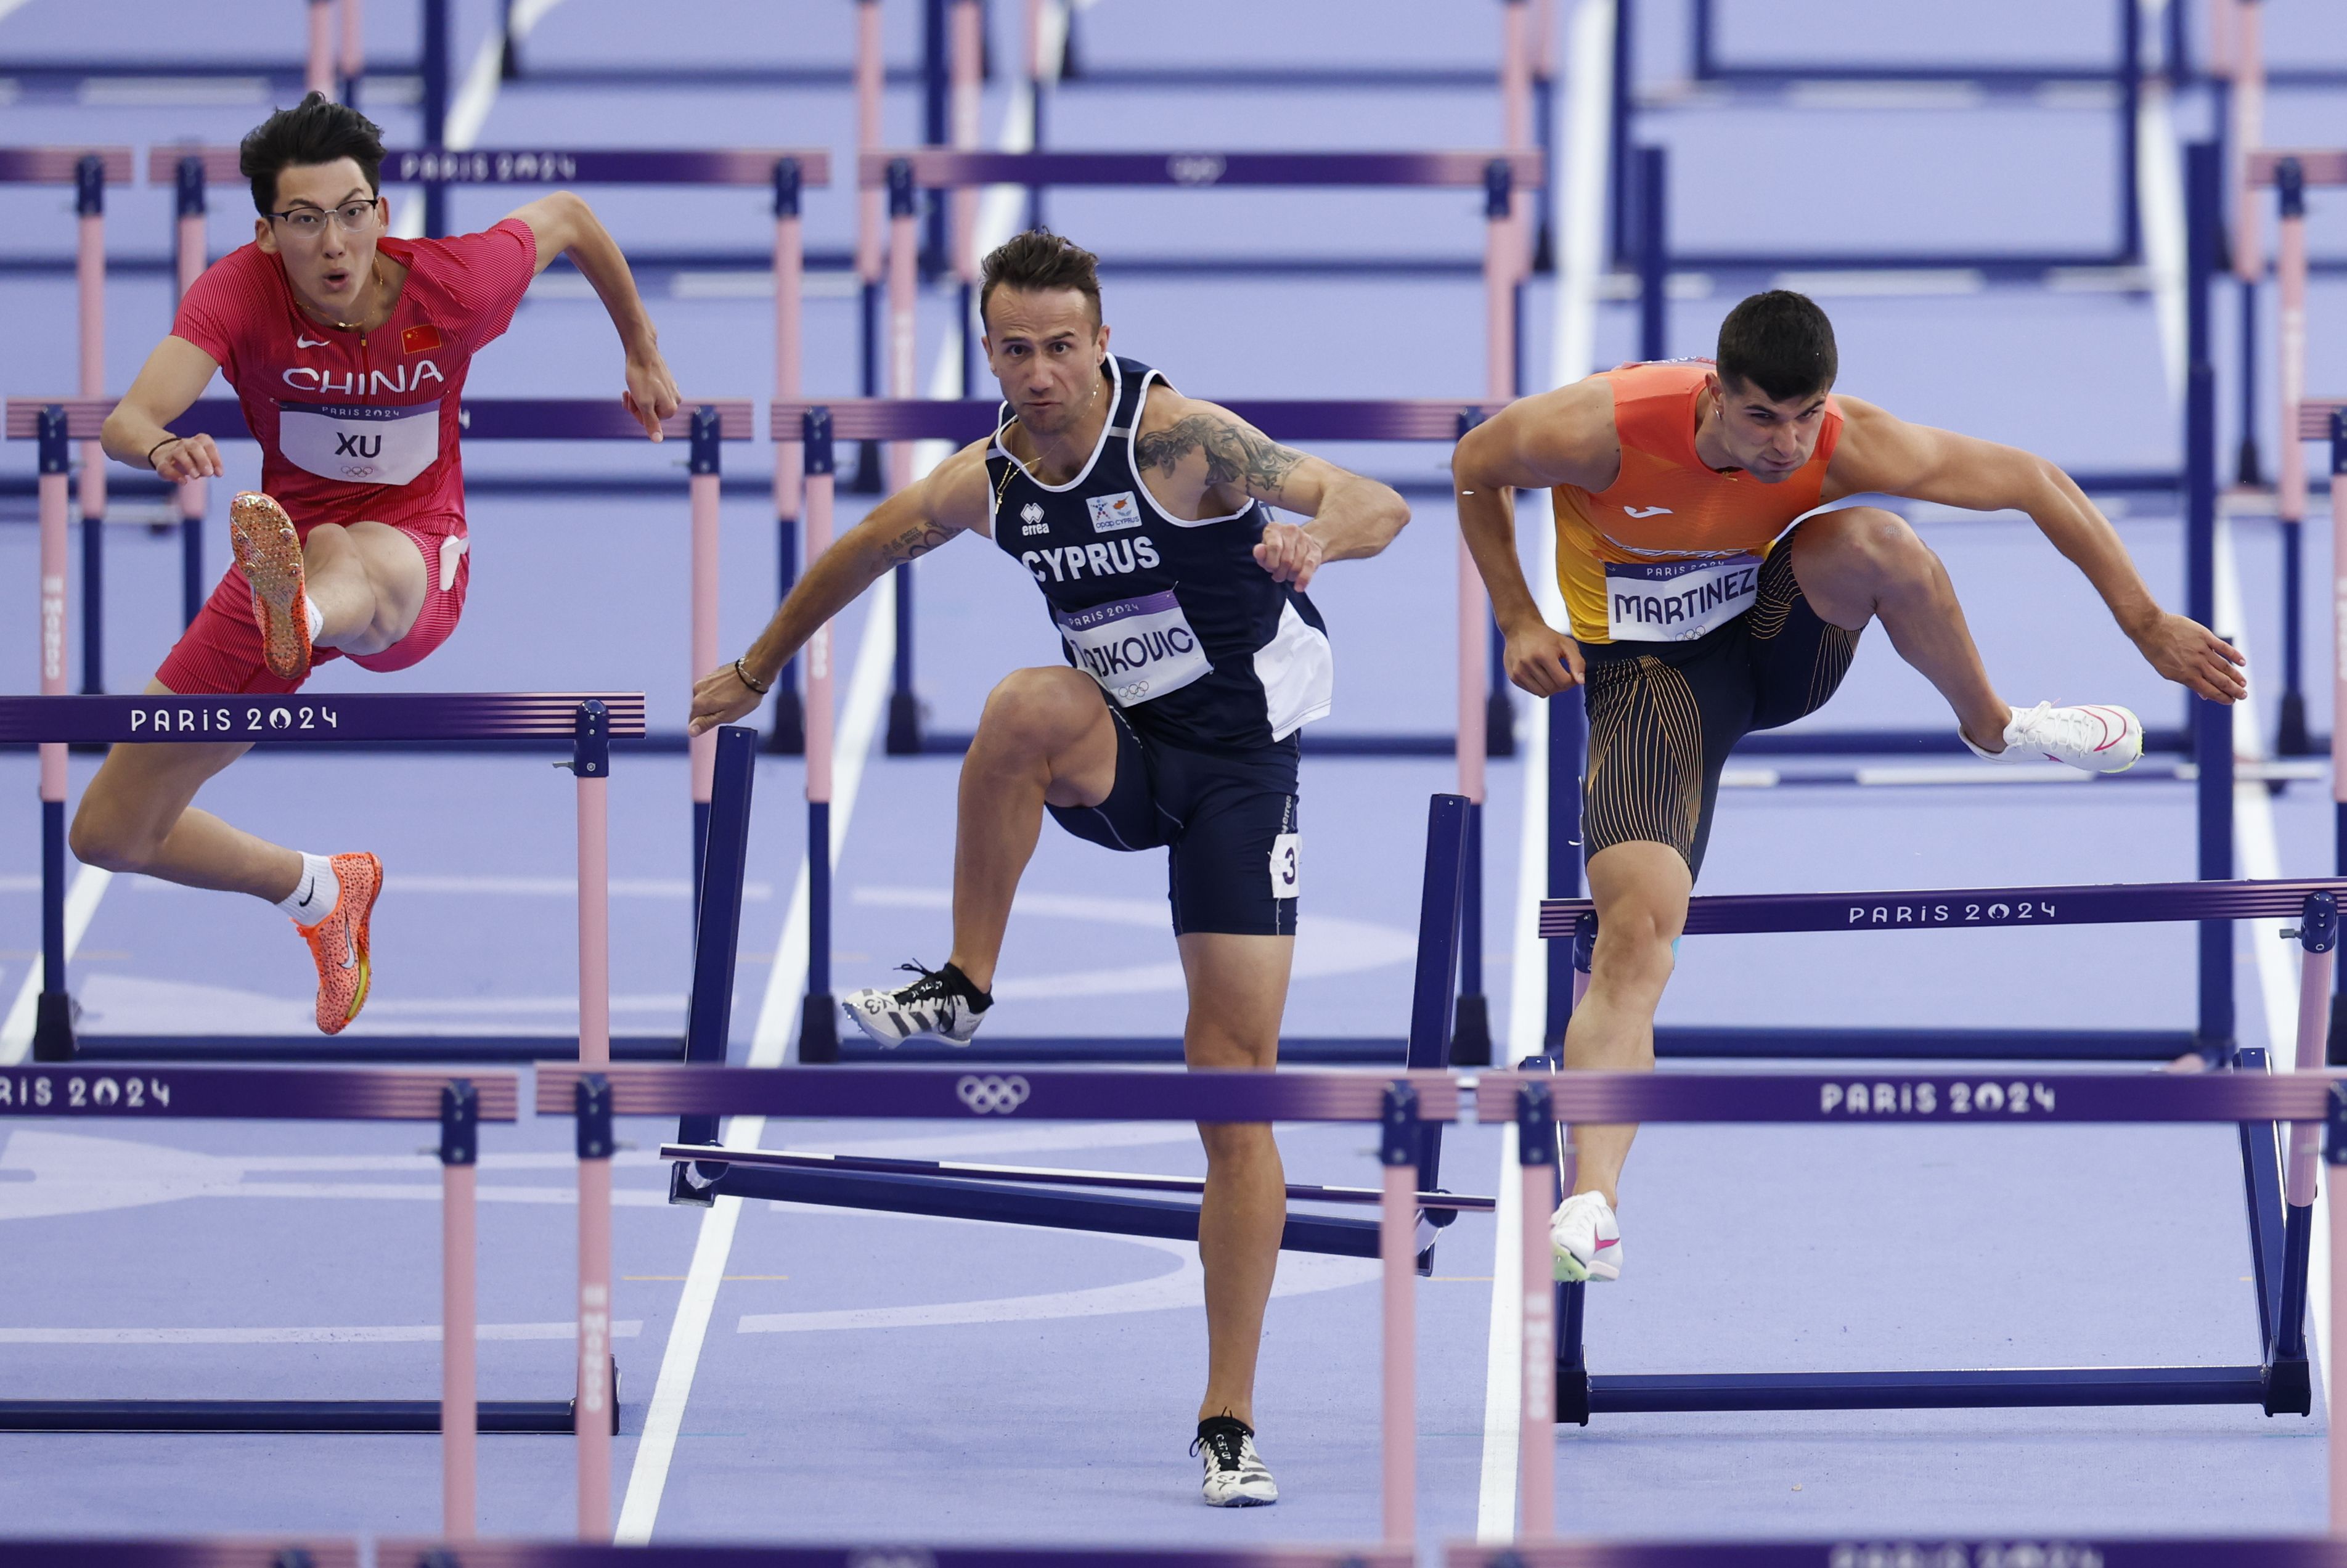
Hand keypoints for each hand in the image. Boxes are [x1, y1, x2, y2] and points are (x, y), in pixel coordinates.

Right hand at [152, 433, 223, 482]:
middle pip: (194, 447)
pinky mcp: (162, 463)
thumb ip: (211, 466)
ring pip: (179, 454)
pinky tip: (183, 482)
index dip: (215, 458)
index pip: (207, 444)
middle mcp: (185, 444)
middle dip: (202, 460)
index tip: (219, 473)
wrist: (166, 456)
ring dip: (189, 465)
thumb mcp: (203, 461)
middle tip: (208, 473)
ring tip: (196, 476)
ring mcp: (172, 452)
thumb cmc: (192, 459)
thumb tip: (217, 473)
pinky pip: (166, 466)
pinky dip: (174, 474)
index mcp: (198, 441)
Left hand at [622, 347, 681, 441]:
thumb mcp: (643, 403)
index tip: (631, 399)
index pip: (649, 421)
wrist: (642, 352)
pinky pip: (654, 391)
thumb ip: (651, 423)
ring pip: (651, 402)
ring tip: (632, 385)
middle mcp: (676, 401)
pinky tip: (639, 379)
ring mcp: (672, 390)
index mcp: (671, 409)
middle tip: (628, 392)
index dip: (636, 412)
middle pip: (651, 412)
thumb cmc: (641, 377)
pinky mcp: (667, 381)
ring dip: (638, 397)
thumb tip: (657, 440)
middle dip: (637, 405)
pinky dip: (643, 388)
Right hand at [688, 660, 766, 737]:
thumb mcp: (726, 716)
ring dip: (716, 701)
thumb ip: (706, 724)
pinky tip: (733, 690)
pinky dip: (720, 691)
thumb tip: (691, 732)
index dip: (707, 724)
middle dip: (712, 712)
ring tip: (733, 699)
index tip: (721, 719)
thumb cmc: (744, 696)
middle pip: (700, 708)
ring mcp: (704, 680)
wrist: (754, 672)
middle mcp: (697, 690)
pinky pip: (712, 688)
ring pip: (707, 698)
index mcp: (698, 703)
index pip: (693, 721)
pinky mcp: (712, 674)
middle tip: (731, 709)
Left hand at [1252, 521, 1324, 587]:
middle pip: (1286, 559)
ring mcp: (1305, 538)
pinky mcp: (1315, 549)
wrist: (1298, 544)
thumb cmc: (1277, 550)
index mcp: (1275, 528)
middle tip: (1278, 575)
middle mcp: (1291, 530)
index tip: (1270, 569)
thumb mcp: (1265, 552)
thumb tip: (1259, 550)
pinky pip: (1309, 566)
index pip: (1274, 547)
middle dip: (1280, 573)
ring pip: (1297, 565)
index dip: (1271, 563)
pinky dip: (1304, 579)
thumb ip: (1260, 553)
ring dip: (1290, 576)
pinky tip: (1299, 587)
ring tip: (1287, 575)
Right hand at [1501, 618, 1583, 696]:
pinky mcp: (1513, 676)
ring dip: (1551, 687)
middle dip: (1561, 684)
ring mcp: (1518, 671)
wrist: (1520, 629)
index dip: (1571, 680)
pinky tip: (1539, 674)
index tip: (1570, 673)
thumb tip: (1581, 682)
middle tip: (1561, 673)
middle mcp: (1528, 664)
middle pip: (1553, 689)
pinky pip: (1532, 691)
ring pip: (1542, 693)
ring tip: (1551, 674)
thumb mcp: (1566, 644)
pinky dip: (1539, 686)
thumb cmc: (1546, 637)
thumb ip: (1577, 662)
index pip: (1563, 682)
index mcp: (1544, 654)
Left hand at [2131, 610, 2246, 702]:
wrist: (2152, 629)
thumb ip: (2188, 682)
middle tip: (2244, 695)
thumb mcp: (2169, 672)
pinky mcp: (2205, 637)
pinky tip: (2242, 662)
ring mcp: (2202, 651)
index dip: (2223, 698)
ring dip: (2236, 676)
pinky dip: (2235, 655)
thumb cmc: (2158, 653)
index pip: (2210, 691)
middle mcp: (2197, 665)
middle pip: (2221, 681)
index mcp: (2187, 676)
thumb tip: (2204, 695)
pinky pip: (2224, 648)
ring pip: (2225, 666)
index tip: (2232, 701)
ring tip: (2244, 683)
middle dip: (2234, 690)